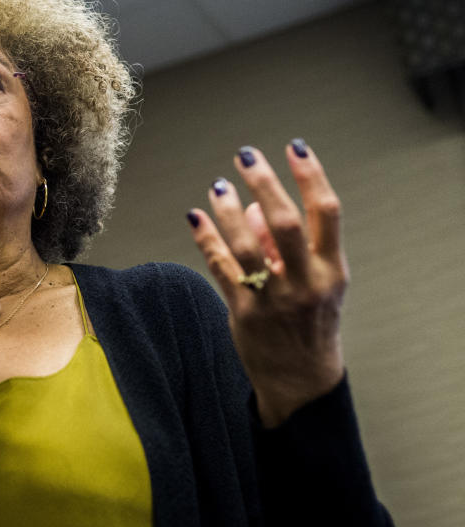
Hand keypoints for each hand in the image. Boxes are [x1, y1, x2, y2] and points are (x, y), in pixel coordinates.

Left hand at [188, 140, 348, 427]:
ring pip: (247, 246)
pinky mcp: (245, 314)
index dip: (311, 175)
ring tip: (218, 184)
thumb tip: (251, 205)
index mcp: (331, 268)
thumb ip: (285, 243)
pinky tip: (195, 217)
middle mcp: (306, 282)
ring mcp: (275, 299)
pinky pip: (221, 269)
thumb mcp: (314, 281)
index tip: (294, 147)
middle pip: (285, 222)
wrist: (302, 379)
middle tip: (246, 155)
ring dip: (229, 211)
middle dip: (265, 183)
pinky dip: (207, 240)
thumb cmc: (309, 320)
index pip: (326, 212)